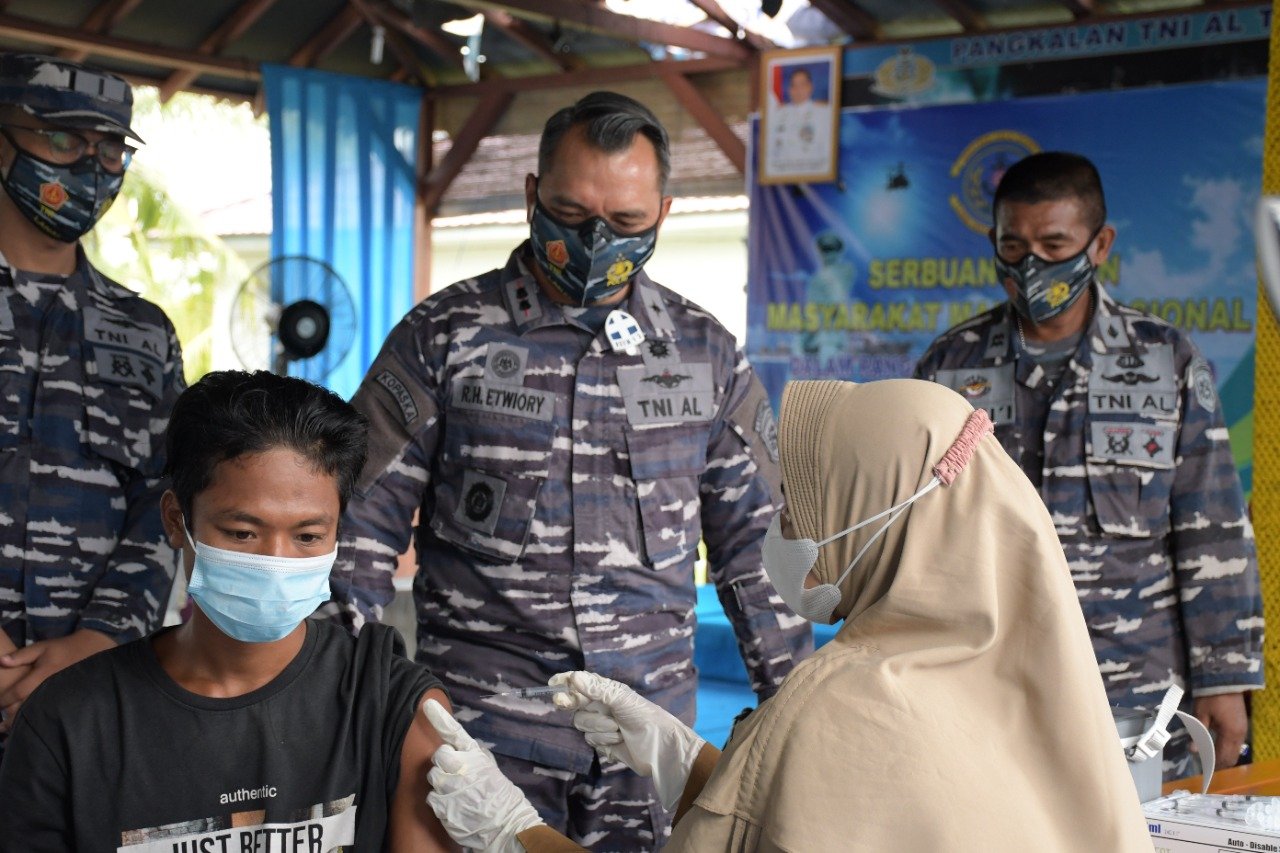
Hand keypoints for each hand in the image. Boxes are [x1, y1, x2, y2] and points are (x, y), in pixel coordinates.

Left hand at [0, 629, 114, 732]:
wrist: (91, 650)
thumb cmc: (62, 649)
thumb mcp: (42, 647)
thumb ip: (21, 655)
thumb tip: (1, 661)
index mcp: (41, 675)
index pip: (17, 692)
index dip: (3, 700)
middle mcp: (49, 689)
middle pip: (25, 708)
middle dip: (10, 717)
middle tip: (0, 725)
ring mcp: (58, 696)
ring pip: (37, 714)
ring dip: (22, 722)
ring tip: (10, 730)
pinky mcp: (66, 701)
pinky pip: (49, 714)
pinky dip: (38, 721)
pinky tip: (31, 727)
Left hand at [422, 699, 542, 851]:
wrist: (506, 827)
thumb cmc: (502, 798)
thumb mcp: (492, 770)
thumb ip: (475, 758)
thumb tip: (459, 750)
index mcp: (476, 756)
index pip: (455, 732)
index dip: (439, 718)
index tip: (427, 704)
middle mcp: (461, 767)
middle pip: (438, 756)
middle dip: (443, 764)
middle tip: (454, 774)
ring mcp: (450, 786)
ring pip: (432, 777)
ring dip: (441, 783)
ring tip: (456, 793)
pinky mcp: (441, 805)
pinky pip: (431, 797)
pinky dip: (439, 801)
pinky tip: (453, 806)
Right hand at [550, 671, 704, 809]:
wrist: (659, 749)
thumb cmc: (644, 718)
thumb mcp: (622, 700)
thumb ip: (597, 689)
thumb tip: (574, 677)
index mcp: (607, 691)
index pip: (581, 683)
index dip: (566, 682)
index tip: (552, 682)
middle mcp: (602, 706)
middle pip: (576, 704)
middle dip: (573, 704)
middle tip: (562, 702)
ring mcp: (601, 724)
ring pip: (582, 723)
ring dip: (597, 726)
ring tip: (616, 729)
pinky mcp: (603, 743)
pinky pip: (590, 739)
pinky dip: (602, 740)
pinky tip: (617, 741)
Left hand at [1194, 692, 1249, 769]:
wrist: (1225, 681)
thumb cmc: (1211, 697)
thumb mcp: (1201, 714)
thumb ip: (1198, 733)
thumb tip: (1193, 750)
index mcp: (1230, 734)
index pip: (1222, 757)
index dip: (1212, 764)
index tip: (1201, 768)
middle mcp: (1240, 735)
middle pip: (1232, 757)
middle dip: (1219, 763)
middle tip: (1204, 765)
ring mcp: (1243, 730)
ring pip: (1235, 751)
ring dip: (1224, 756)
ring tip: (1209, 758)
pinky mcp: (1241, 725)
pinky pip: (1236, 743)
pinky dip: (1227, 748)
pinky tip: (1216, 748)